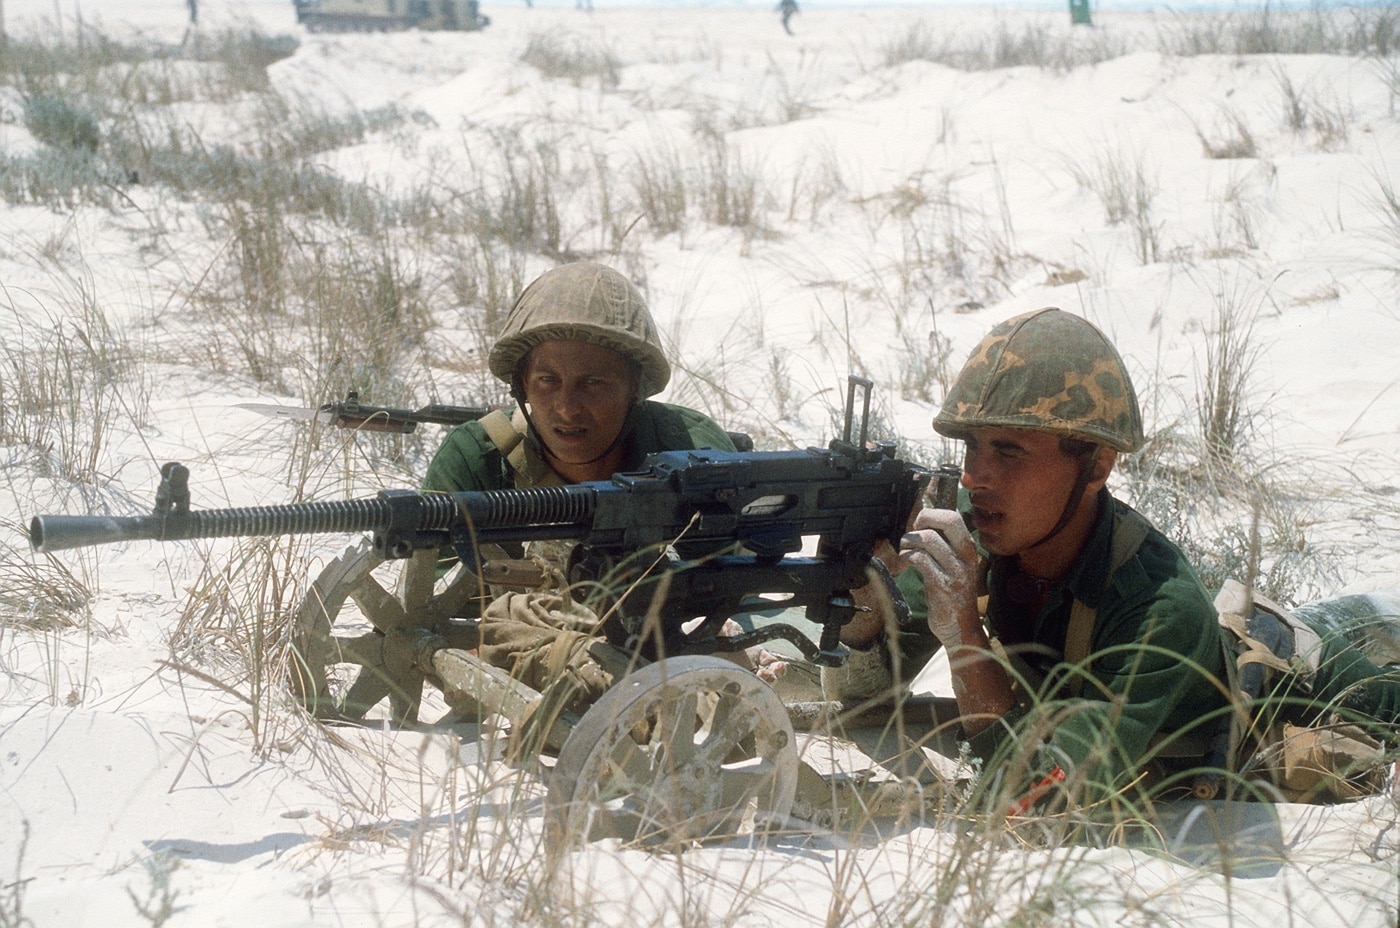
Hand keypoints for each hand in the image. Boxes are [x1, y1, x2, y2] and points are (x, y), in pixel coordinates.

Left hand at [898, 508, 979, 647]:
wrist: (961, 627)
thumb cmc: (952, 594)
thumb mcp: (954, 565)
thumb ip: (944, 546)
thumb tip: (922, 523)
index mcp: (969, 548)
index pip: (954, 517)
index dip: (931, 514)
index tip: (919, 524)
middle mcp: (966, 556)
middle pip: (948, 520)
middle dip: (924, 519)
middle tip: (912, 531)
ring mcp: (956, 571)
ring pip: (929, 539)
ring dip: (909, 540)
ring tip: (904, 549)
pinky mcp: (942, 585)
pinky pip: (921, 559)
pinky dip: (908, 556)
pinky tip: (905, 562)